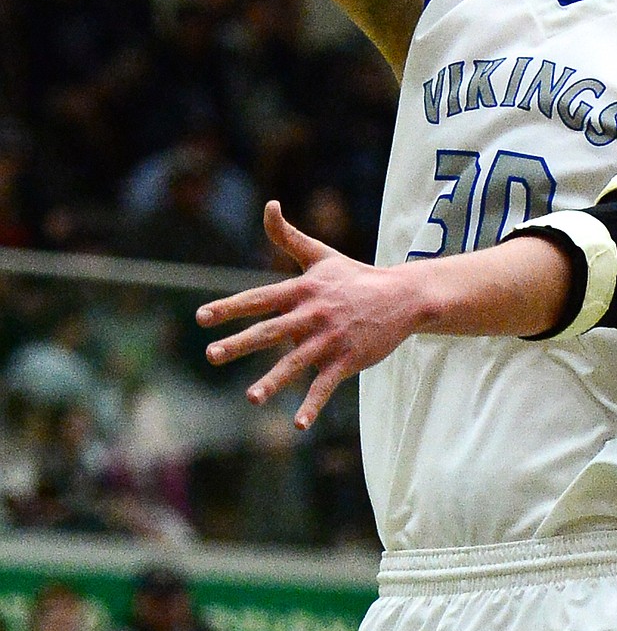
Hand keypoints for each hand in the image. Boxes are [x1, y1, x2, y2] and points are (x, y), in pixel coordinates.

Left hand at [196, 199, 419, 428]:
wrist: (401, 297)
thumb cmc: (354, 277)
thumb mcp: (321, 255)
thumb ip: (289, 236)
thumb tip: (269, 204)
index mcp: (303, 290)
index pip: (259, 298)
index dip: (230, 306)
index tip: (201, 317)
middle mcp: (312, 314)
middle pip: (271, 330)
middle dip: (240, 343)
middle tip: (211, 355)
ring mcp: (330, 339)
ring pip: (296, 362)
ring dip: (273, 380)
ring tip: (251, 398)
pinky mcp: (347, 360)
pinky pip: (325, 385)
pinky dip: (313, 405)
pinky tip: (298, 425)